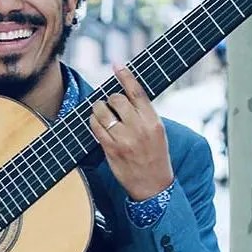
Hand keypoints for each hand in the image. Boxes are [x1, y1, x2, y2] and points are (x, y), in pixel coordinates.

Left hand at [89, 65, 174, 200]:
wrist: (154, 187)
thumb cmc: (155, 157)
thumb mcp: (158, 133)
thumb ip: (144, 114)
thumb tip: (126, 94)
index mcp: (154, 122)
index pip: (137, 92)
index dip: (125, 76)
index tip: (117, 64)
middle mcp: (140, 128)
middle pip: (117, 99)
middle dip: (110, 98)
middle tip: (110, 104)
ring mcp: (124, 139)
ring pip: (103, 111)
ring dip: (98, 109)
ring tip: (102, 113)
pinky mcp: (111, 150)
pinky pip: (96, 127)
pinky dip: (93, 121)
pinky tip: (96, 123)